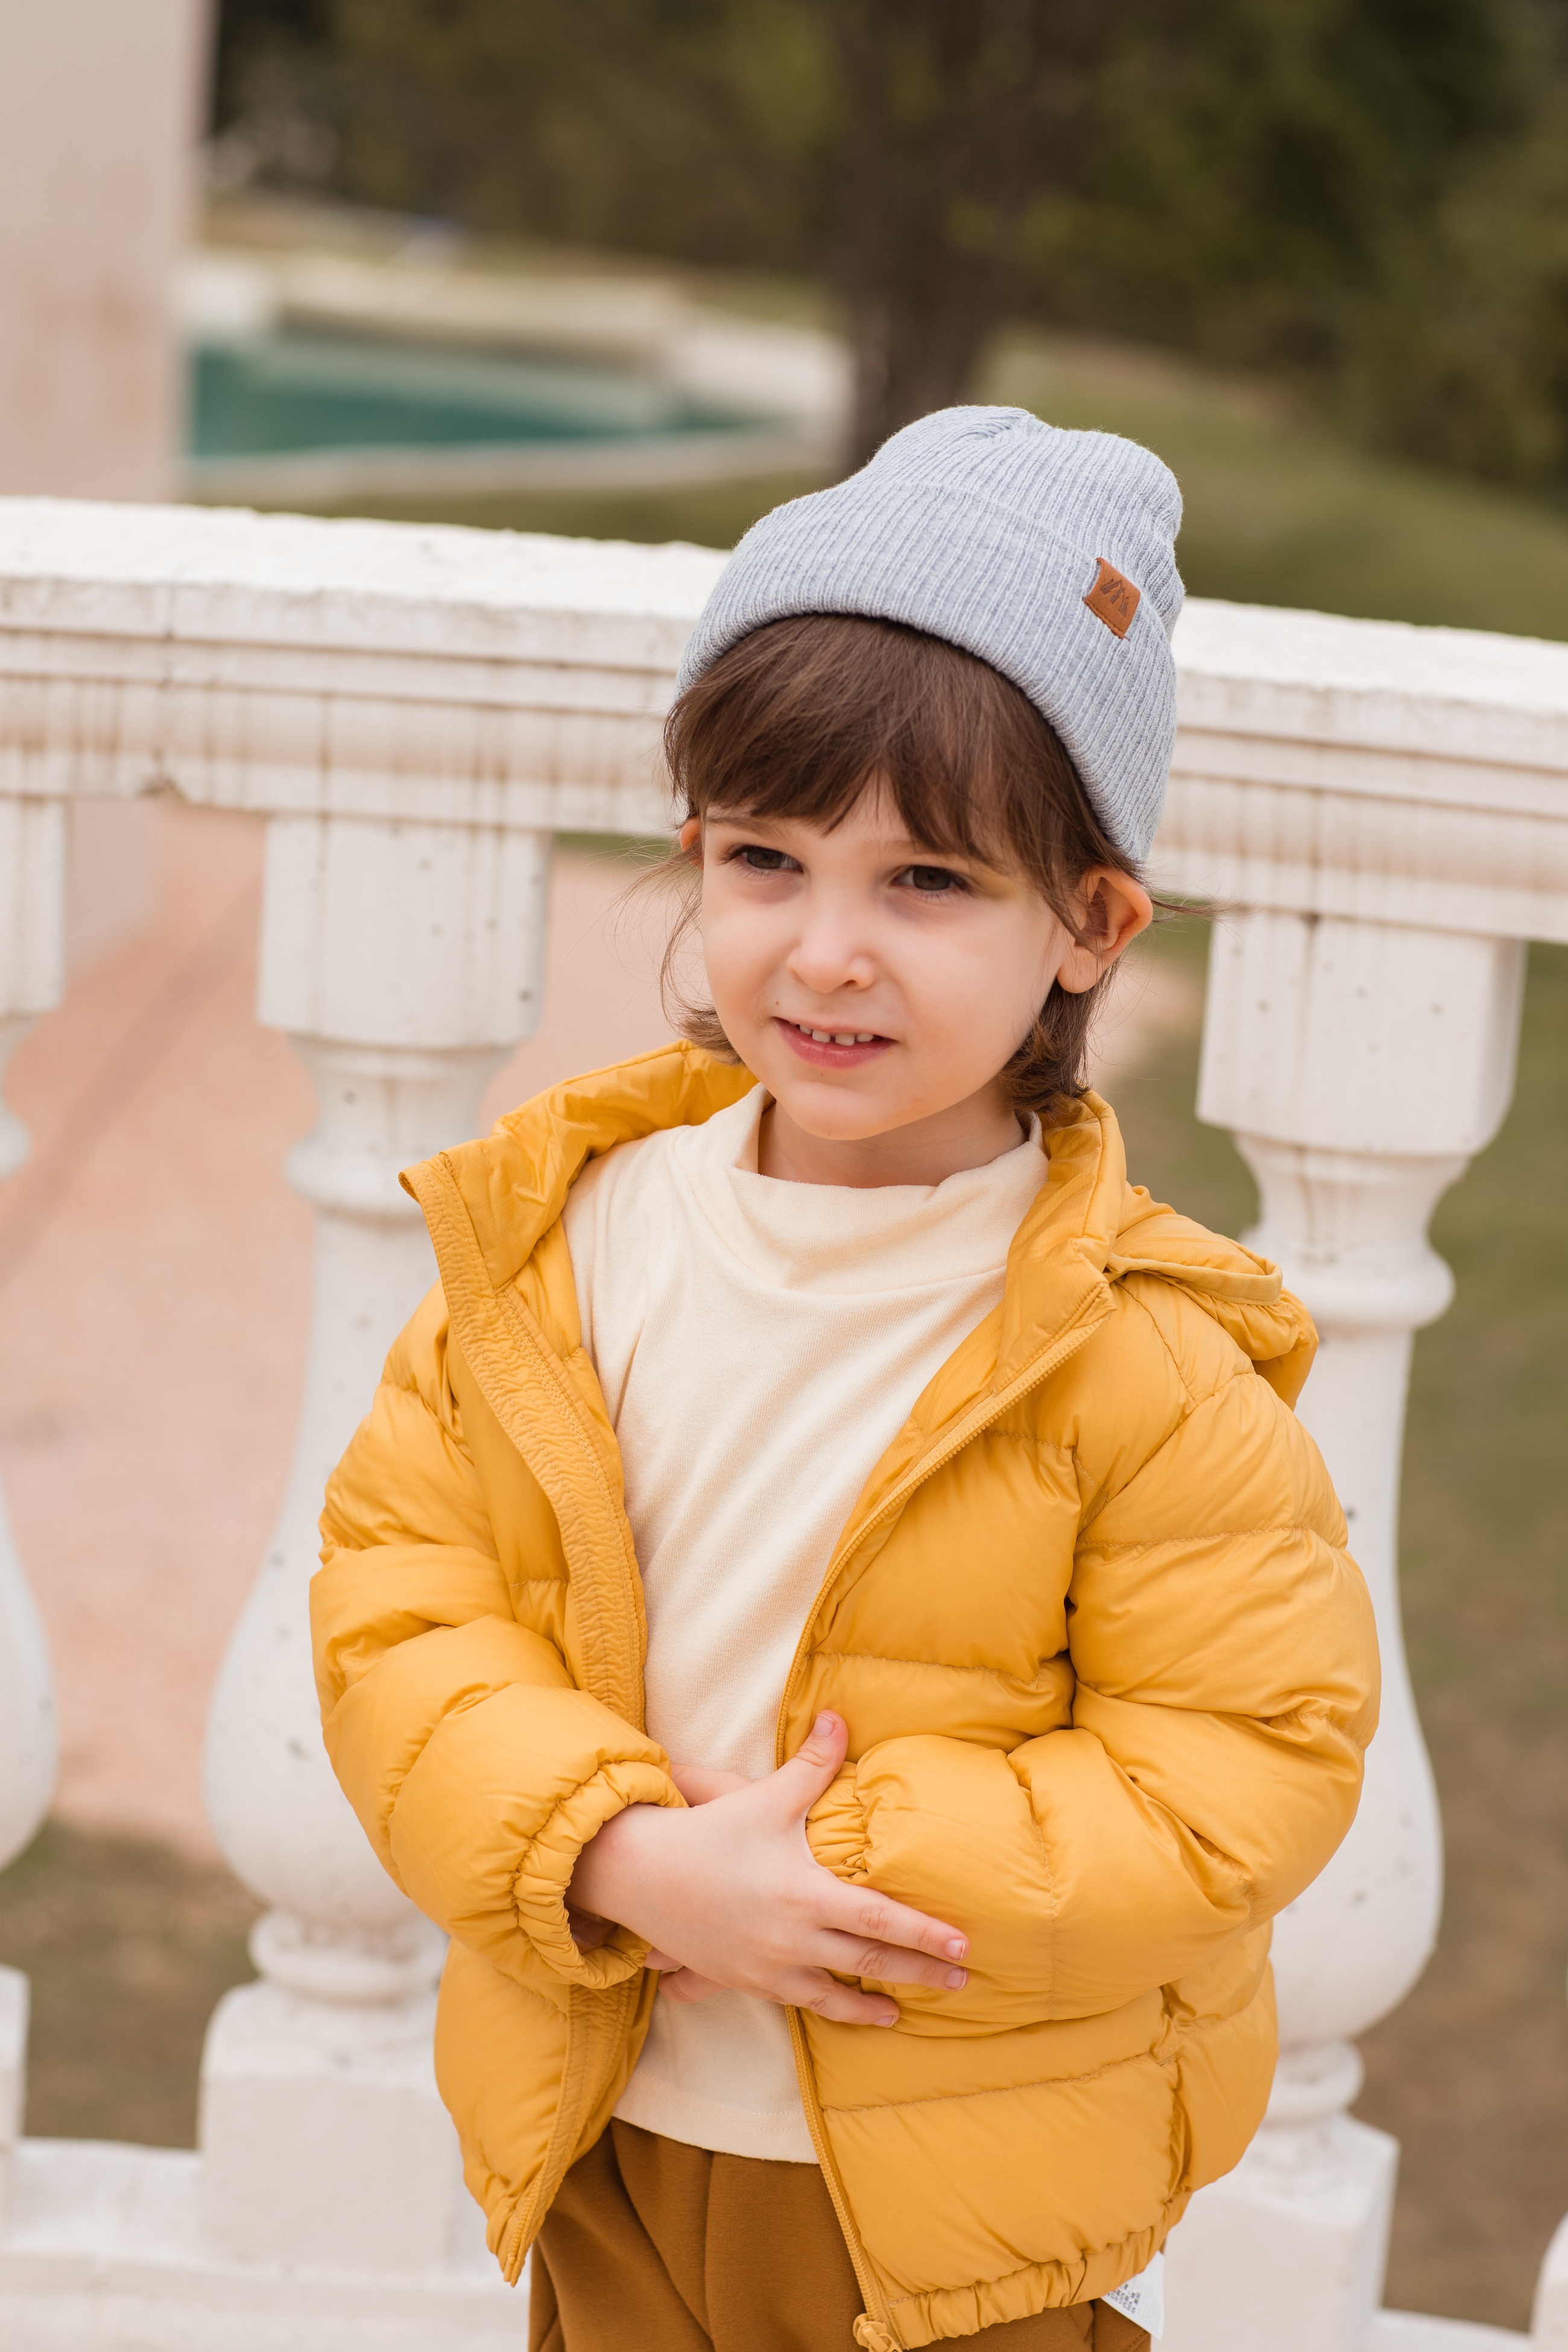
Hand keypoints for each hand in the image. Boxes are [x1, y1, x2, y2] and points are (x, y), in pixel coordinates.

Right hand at [569, 1712, 967, 2025]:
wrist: (642, 1876)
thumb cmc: (710, 1834)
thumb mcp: (765, 1797)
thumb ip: (812, 1764)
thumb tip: (840, 1717)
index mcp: (804, 1895)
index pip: (880, 1920)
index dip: (924, 1935)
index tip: (964, 1946)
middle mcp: (792, 1940)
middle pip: (869, 1962)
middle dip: (920, 1972)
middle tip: (962, 1981)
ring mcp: (770, 1968)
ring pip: (836, 1996)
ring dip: (877, 2003)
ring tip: (907, 2010)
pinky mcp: (747, 1982)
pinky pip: (800, 2003)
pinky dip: (832, 2010)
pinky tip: (848, 2010)